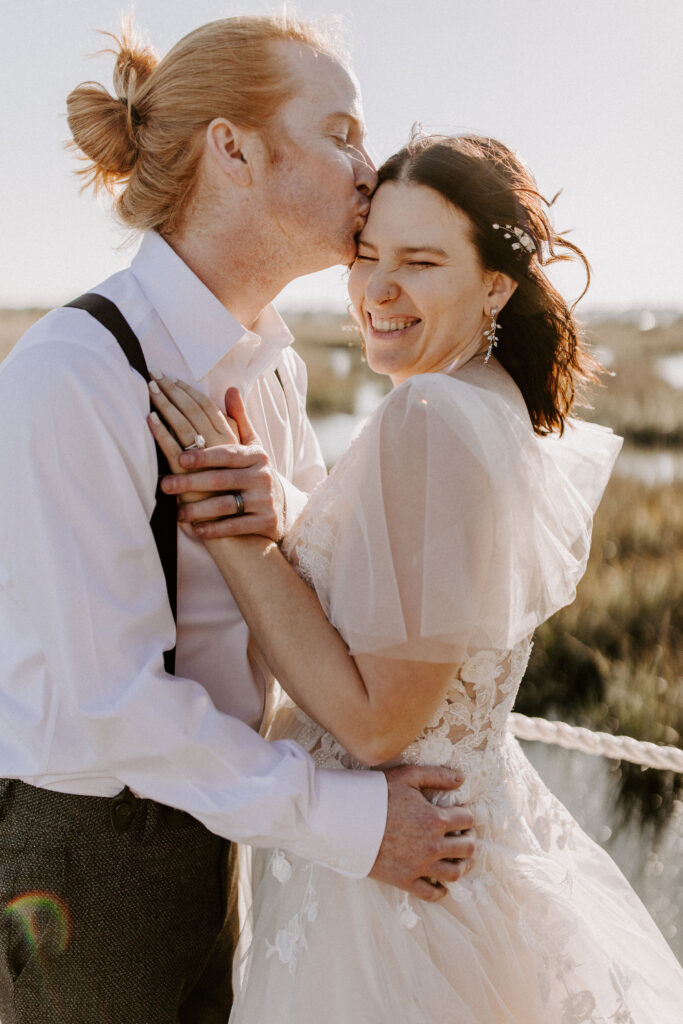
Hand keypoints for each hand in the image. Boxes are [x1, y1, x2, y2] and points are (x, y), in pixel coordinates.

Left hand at [148, 380, 285, 540]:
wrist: (277, 512)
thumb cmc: (254, 475)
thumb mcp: (251, 448)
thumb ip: (238, 420)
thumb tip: (230, 388)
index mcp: (255, 456)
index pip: (226, 453)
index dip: (203, 455)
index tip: (179, 458)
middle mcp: (262, 476)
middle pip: (221, 479)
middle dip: (191, 483)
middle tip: (165, 486)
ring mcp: (264, 500)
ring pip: (227, 505)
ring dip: (200, 510)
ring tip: (178, 514)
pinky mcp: (265, 523)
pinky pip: (236, 527)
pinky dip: (215, 530)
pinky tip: (196, 531)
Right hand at [369, 765, 474, 900]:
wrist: (347, 820)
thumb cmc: (376, 794)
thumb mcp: (408, 776)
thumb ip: (437, 775)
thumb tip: (462, 777)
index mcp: (435, 819)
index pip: (467, 820)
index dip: (468, 816)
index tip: (462, 816)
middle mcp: (433, 845)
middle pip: (467, 848)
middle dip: (469, 840)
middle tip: (464, 836)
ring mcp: (420, 866)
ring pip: (455, 873)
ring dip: (462, 866)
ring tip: (459, 859)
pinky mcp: (405, 881)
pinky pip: (432, 894)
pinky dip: (441, 891)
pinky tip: (440, 883)